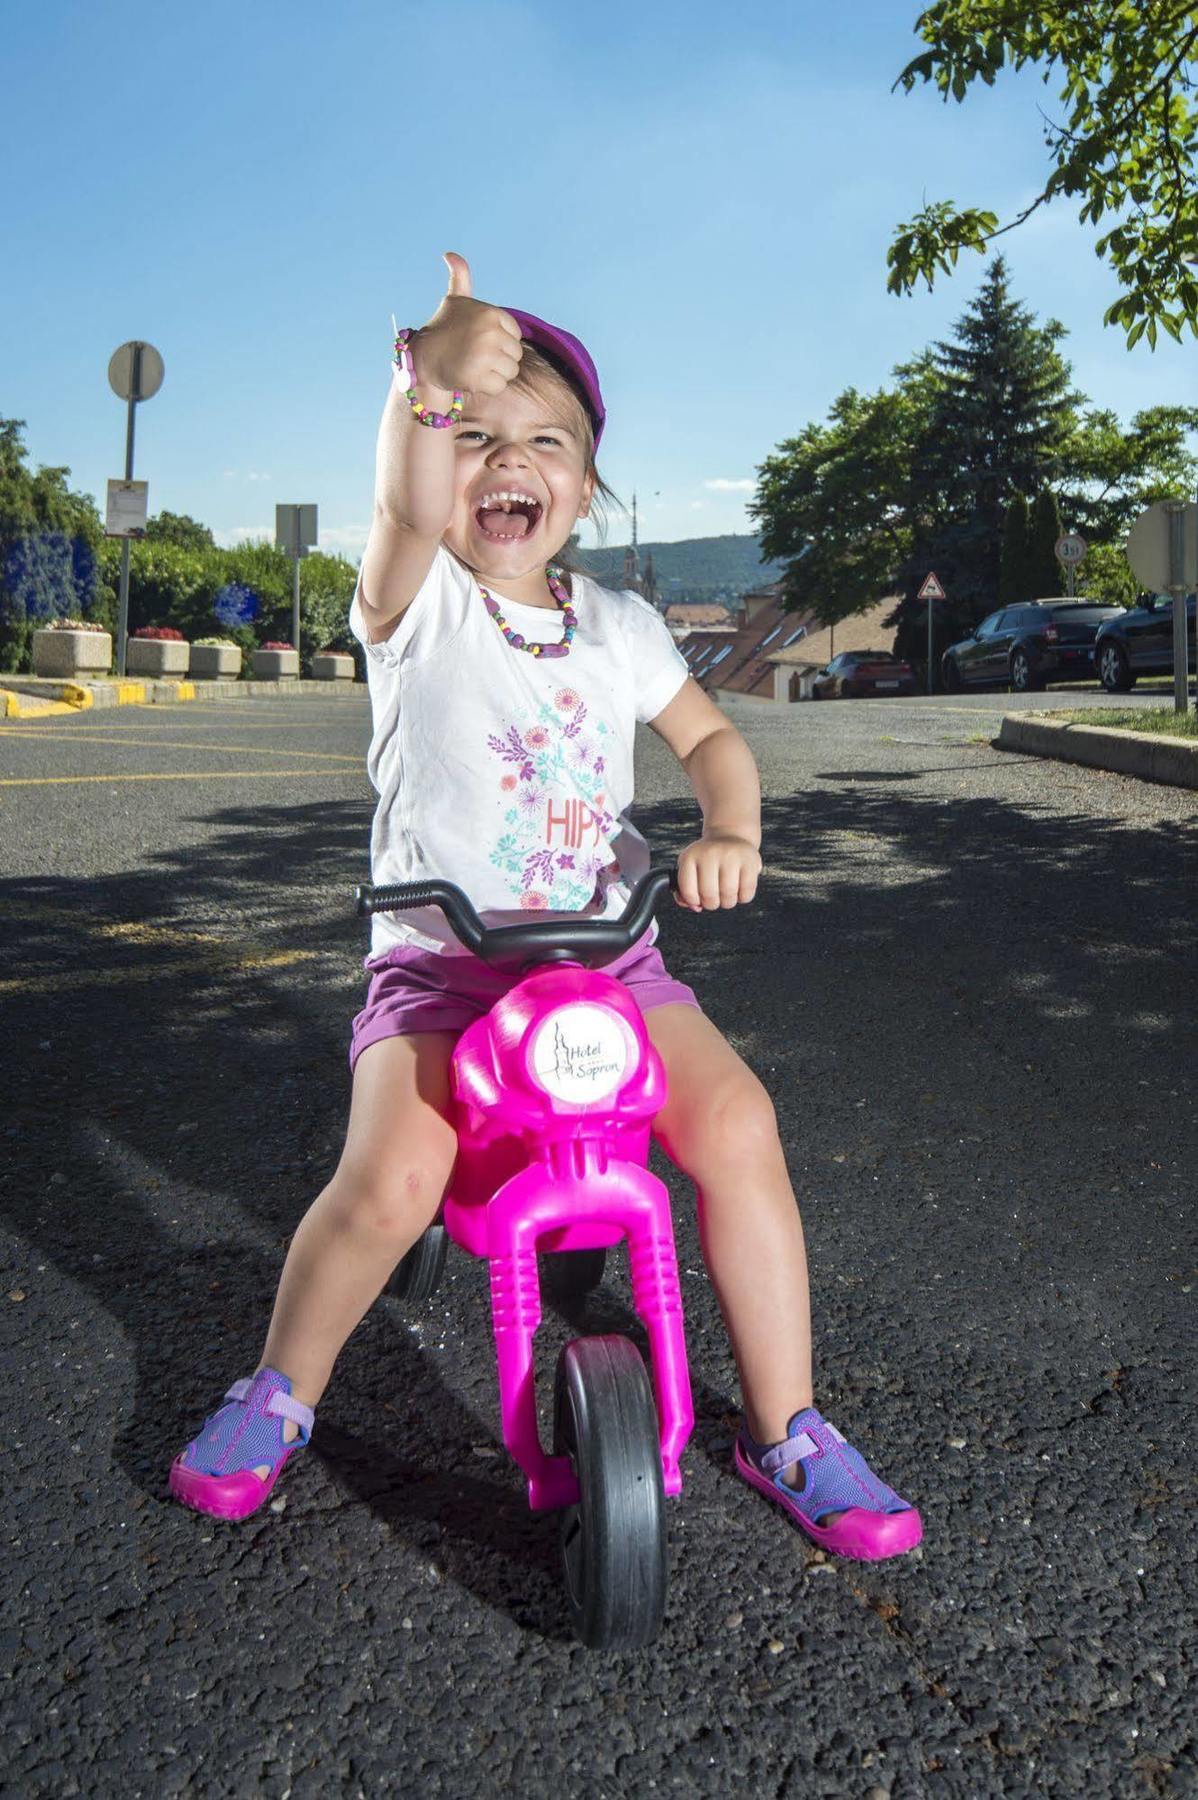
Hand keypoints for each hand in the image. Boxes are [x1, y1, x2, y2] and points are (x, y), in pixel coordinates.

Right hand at [411, 251, 524, 400]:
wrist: (422, 358)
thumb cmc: (443, 329)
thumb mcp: (454, 301)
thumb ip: (460, 277)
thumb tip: (450, 254)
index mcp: (490, 313)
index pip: (515, 334)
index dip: (500, 341)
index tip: (480, 341)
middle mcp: (489, 333)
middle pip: (515, 354)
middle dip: (499, 359)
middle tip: (476, 356)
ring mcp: (484, 356)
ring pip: (510, 371)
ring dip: (495, 374)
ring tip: (475, 366)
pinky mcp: (478, 378)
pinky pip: (499, 386)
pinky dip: (487, 387)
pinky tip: (471, 378)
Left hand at [674, 832, 761, 909]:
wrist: (730, 837)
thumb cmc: (706, 862)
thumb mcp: (690, 871)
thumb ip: (685, 894)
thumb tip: (696, 908)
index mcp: (689, 857)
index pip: (688, 892)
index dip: (694, 901)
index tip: (699, 896)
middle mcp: (709, 853)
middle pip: (709, 896)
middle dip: (712, 904)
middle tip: (715, 897)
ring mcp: (731, 856)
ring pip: (728, 897)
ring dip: (728, 902)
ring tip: (727, 893)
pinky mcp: (750, 861)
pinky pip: (746, 894)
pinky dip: (743, 898)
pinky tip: (740, 887)